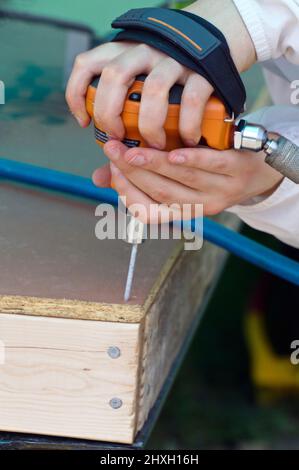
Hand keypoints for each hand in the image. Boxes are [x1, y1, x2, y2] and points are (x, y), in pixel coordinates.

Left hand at [66, 41, 212, 148]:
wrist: (213, 63)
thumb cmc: (167, 98)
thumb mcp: (139, 109)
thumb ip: (120, 141)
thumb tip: (100, 179)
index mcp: (123, 56)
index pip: (87, 63)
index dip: (77, 93)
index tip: (85, 123)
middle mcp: (146, 52)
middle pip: (115, 74)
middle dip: (110, 113)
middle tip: (118, 139)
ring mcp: (175, 60)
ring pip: (154, 87)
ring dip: (149, 125)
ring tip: (155, 146)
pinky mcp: (203, 72)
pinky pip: (191, 99)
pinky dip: (187, 126)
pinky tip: (186, 141)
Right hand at [92, 140, 282, 222]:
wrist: (257, 167)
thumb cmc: (207, 170)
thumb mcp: (176, 178)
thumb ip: (140, 176)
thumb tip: (99, 178)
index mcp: (183, 212)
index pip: (148, 213)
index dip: (127, 194)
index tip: (111, 171)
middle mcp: (200, 207)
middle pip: (161, 194)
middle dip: (133, 173)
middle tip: (113, 150)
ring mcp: (220, 190)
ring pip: (181, 181)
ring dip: (154, 166)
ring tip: (131, 150)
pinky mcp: (237, 171)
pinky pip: (212, 167)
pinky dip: (192, 160)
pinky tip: (174, 152)